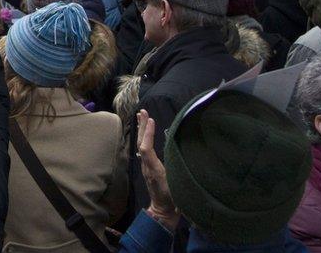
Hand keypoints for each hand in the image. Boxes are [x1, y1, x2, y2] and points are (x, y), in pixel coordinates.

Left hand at [137, 110, 178, 229]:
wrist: (163, 210)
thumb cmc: (173, 199)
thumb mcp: (177, 188)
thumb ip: (176, 174)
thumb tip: (179, 156)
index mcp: (154, 169)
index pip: (146, 149)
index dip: (148, 135)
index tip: (151, 120)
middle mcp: (147, 165)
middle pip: (141, 143)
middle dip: (142, 127)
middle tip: (142, 111)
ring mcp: (147, 165)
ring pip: (141, 144)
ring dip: (142, 129)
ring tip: (141, 115)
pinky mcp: (149, 166)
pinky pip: (145, 148)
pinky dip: (145, 137)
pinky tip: (145, 130)